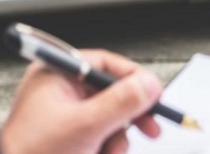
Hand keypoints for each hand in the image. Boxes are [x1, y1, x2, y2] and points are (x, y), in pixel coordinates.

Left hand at [0, 50, 162, 153]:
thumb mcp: (85, 125)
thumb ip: (122, 102)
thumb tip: (150, 84)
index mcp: (56, 75)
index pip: (105, 64)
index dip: (133, 78)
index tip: (153, 93)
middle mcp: (59, 91)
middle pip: (111, 92)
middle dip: (129, 114)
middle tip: (150, 125)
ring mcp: (63, 116)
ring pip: (109, 117)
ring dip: (118, 137)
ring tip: (112, 151)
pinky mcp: (67, 138)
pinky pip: (99, 135)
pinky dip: (106, 147)